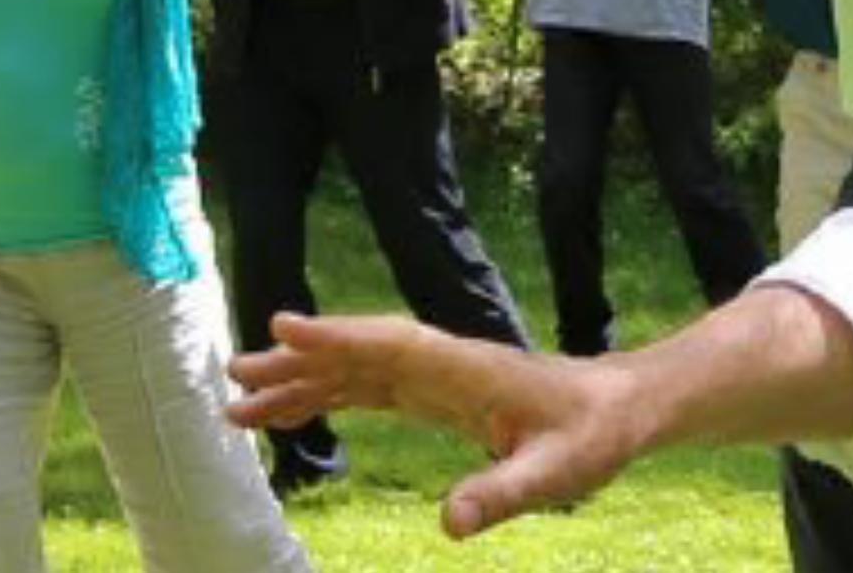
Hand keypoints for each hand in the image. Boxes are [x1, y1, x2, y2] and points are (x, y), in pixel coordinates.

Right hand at [227, 313, 640, 538]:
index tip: (283, 326)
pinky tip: (294, 411)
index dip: (337, 336)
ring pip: (355, 370)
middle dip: (297, 361)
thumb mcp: (558, 473)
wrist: (618, 409)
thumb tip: (449, 525)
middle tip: (234, 375)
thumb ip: (503, 493)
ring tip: (239, 402)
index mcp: (466, 370)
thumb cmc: (593, 436)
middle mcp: (442, 364)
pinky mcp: (434, 394)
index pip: (391, 345)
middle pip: (358, 353)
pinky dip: (328, 395)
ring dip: (300, 381)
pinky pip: (370, 388)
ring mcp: (435, 376)